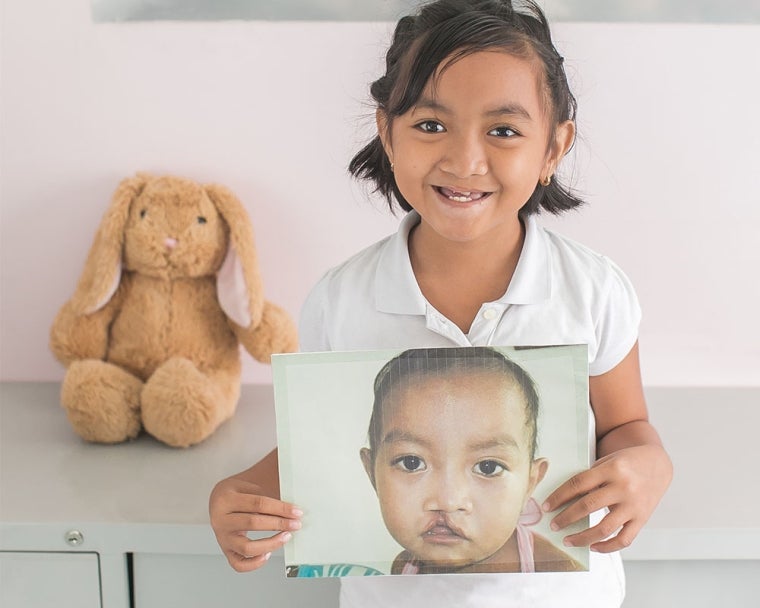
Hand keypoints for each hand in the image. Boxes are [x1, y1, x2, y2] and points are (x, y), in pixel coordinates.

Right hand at [209, 476, 302, 571]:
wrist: (218, 500)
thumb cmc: (238, 493)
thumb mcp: (249, 487)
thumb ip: (266, 497)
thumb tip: (291, 510)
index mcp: (226, 499)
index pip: (258, 504)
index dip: (280, 508)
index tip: (296, 511)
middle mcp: (220, 520)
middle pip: (253, 523)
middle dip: (279, 524)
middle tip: (295, 524)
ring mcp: (222, 537)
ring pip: (246, 547)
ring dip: (271, 543)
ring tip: (286, 537)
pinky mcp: (225, 550)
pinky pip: (238, 564)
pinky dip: (254, 564)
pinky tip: (268, 553)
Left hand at [542, 444, 671, 552]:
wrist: (657, 464)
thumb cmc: (625, 462)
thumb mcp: (607, 462)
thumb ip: (590, 478)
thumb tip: (563, 500)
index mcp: (611, 469)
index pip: (578, 484)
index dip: (559, 496)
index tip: (546, 507)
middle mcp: (623, 487)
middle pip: (588, 506)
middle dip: (566, 518)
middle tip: (553, 525)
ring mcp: (634, 505)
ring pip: (605, 528)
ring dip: (583, 537)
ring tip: (568, 541)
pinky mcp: (642, 519)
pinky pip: (624, 539)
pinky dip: (607, 547)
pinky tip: (593, 547)